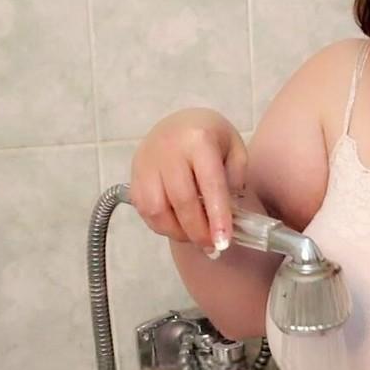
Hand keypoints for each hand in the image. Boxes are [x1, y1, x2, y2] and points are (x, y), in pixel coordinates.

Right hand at [129, 108, 246, 258]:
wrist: (178, 122)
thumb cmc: (211, 137)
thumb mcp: (235, 147)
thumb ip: (236, 177)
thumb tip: (229, 212)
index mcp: (199, 140)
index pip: (210, 184)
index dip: (217, 216)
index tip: (223, 242)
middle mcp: (169, 150)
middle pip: (182, 200)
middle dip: (198, 231)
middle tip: (213, 247)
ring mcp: (147, 162)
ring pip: (157, 209)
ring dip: (177, 231)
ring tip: (195, 238)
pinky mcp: (133, 176)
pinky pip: (144, 210)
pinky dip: (161, 226)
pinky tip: (178, 228)